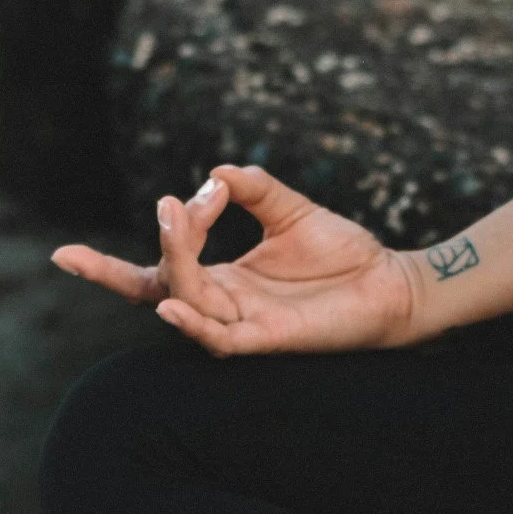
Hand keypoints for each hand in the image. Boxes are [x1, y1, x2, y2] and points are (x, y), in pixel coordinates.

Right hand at [52, 164, 429, 354]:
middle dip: (144, 253)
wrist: (390, 282)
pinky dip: (192, 326)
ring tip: (176, 218)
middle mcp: (224, 304)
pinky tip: (170, 308)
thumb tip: (216, 173)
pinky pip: (219, 340)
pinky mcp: (268, 339)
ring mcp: (243, 323)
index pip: (156, 271)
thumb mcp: (291, 210)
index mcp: (222, 278)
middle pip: (160, 286)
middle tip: (167, 205)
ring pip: (189, 300)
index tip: (142, 215)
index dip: (121, 257)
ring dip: (177, 261)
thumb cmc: (343, 253)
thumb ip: (254, 188)